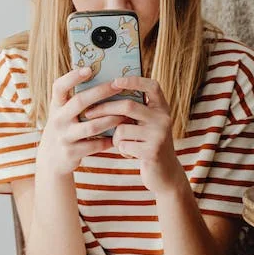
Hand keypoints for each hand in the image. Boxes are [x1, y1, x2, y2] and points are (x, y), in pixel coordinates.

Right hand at [38, 68, 126, 175]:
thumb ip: (75, 101)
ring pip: (92, 125)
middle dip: (101, 92)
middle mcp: (58, 119)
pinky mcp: (71, 153)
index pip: (59, 86)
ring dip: (111, 119)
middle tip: (118, 85)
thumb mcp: (62, 114)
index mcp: (56, 106)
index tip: (89, 68)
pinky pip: (95, 145)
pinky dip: (109, 140)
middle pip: (80, 101)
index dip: (72, 77)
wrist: (51, 161)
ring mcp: (64, 137)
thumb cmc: (64, 129)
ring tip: (126, 114)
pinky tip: (119, 136)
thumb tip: (101, 80)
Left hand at [86, 76, 185, 194]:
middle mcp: (164, 118)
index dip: (134, 80)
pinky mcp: (152, 151)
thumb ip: (137, 110)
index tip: (115, 80)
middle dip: (104, 109)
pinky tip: (130, 153)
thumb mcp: (148, 124)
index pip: (152, 86)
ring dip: (115, 137)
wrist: (165, 174)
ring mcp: (159, 134)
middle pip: (128, 106)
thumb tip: (106, 93)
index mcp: (162, 108)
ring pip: (122, 128)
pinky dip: (121, 149)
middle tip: (88, 113)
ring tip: (122, 143)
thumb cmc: (149, 144)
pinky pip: (124, 144)